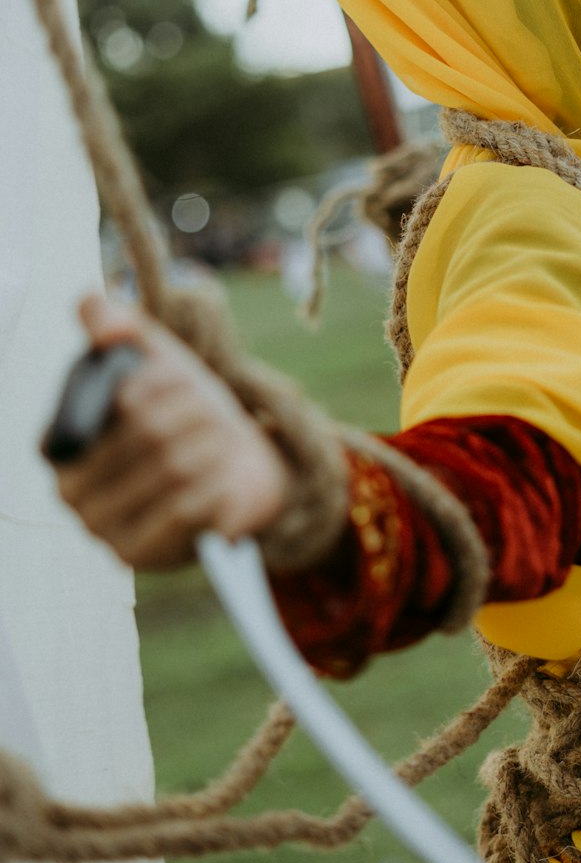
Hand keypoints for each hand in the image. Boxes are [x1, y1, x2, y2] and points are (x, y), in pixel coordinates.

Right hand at [50, 293, 293, 568]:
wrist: (237, 472)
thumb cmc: (187, 415)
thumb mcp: (158, 361)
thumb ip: (121, 327)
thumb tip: (93, 304)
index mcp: (61, 439)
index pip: (114, 400)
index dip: (156, 383)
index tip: (181, 377)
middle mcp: (68, 489)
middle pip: (148, 432)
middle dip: (194, 411)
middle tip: (214, 409)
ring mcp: (100, 528)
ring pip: (172, 468)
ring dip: (211, 444)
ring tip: (222, 438)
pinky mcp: (137, 557)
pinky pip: (185, 510)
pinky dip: (215, 485)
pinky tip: (221, 477)